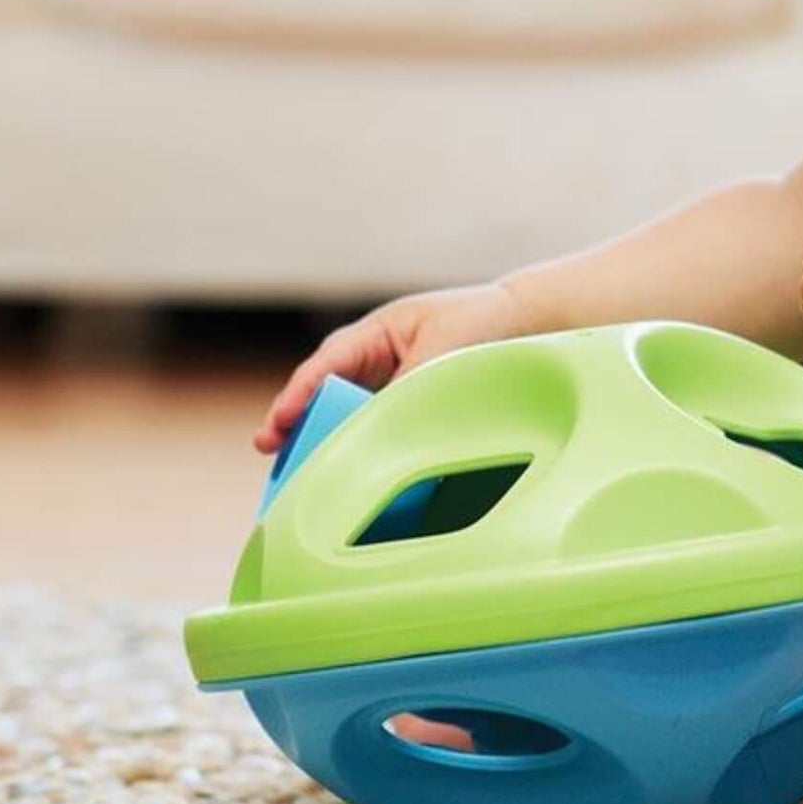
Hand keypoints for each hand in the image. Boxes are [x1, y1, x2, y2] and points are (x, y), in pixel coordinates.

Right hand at [254, 282, 538, 453]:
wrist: (525, 322)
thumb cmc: (480, 321)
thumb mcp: (443, 348)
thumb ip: (410, 383)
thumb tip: (382, 425)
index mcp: (374, 336)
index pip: (325, 366)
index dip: (298, 396)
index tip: (278, 425)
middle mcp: (372, 363)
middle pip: (325, 399)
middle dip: (298, 428)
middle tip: (277, 462)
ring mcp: (387, 387)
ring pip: (347, 419)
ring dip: (329, 446)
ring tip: (304, 481)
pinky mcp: (406, 411)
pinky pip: (379, 434)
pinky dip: (366, 454)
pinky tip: (358, 482)